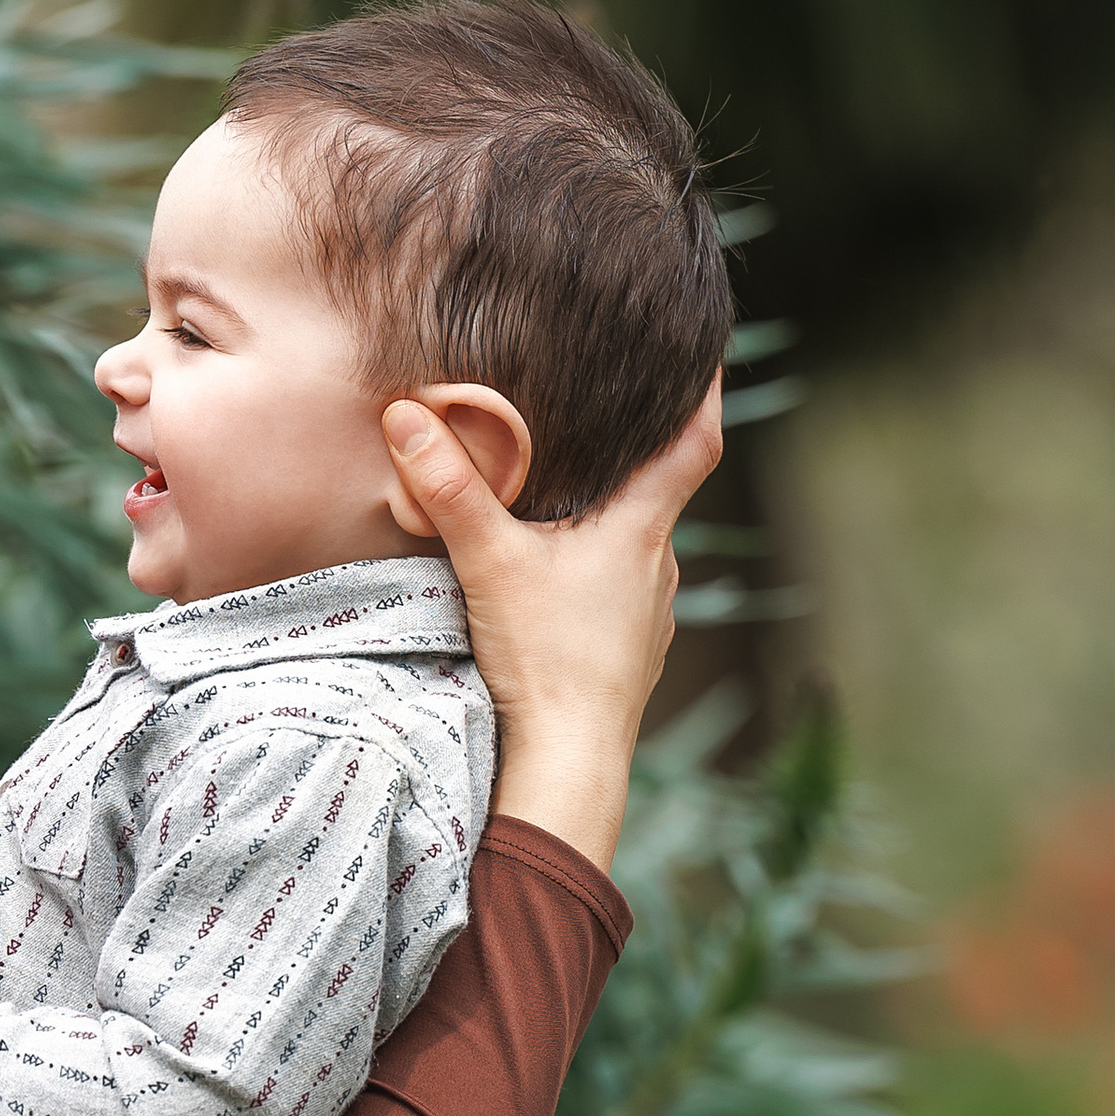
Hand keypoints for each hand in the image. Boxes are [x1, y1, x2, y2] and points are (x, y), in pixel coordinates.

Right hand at [385, 375, 723, 871]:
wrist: (569, 762)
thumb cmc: (546, 660)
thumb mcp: (489, 562)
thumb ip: (449, 489)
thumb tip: (407, 416)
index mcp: (641, 529)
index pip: (695, 443)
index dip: (705, 394)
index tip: (708, 353)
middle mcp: (659, 566)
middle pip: (663, 491)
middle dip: (640, 452)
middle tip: (613, 410)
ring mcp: (648, 613)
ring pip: (638, 545)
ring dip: (614, 517)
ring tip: (576, 490)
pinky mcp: (628, 652)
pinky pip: (621, 590)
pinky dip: (598, 567)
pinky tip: (561, 575)